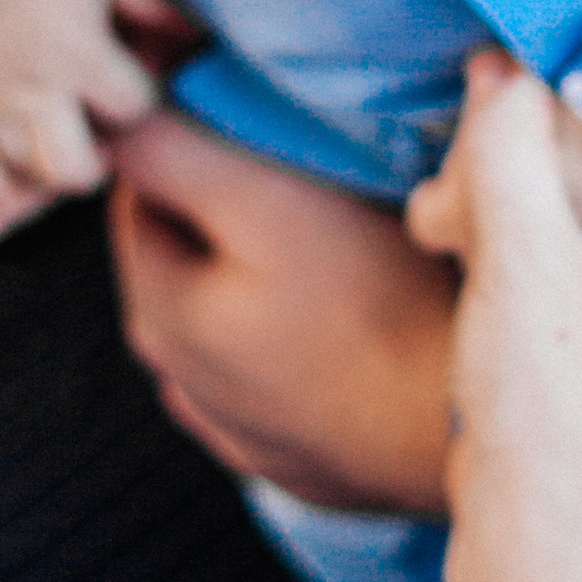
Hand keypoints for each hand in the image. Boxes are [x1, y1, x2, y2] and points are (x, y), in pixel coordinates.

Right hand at [0, 0, 180, 236]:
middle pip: (76, 169)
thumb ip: (151, 2)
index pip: (134, 107)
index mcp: (85, 58)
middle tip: (99, 143)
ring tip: (55, 141)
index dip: (142, 98)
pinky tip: (9, 169)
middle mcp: (39, 91)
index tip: (133, 81)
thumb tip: (192, 29)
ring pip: (26, 167)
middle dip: (97, 162)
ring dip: (48, 162)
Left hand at [107, 108, 457, 512]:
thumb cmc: (380, 308)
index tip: (257, 125)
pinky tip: (358, 325)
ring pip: (233, 316)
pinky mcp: (301, 458)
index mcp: (158, 313)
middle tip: (311, 181)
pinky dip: (301, 341)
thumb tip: (113, 123)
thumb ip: (172, 157)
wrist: (468, 434)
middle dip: (226, 210)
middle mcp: (181, 382)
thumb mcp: (266, 204)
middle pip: (183, 258)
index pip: (137, 194)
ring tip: (345, 251)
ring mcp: (242, 431)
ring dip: (265, 277)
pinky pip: (283, 373)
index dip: (188, 144)